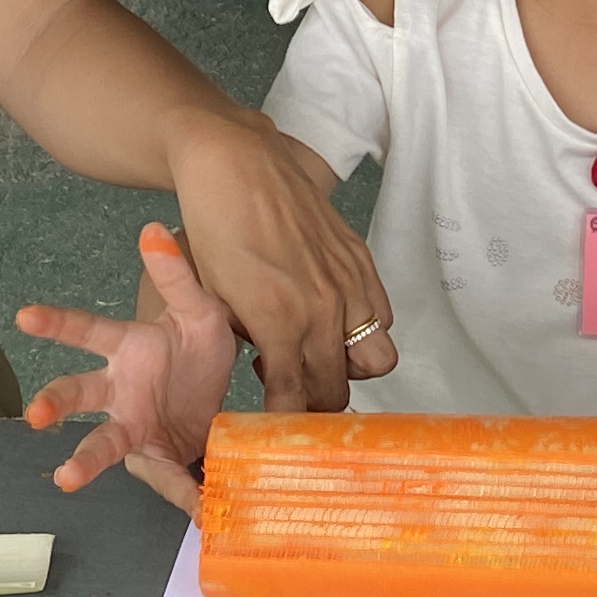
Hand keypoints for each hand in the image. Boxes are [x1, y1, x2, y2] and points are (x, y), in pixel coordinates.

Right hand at [17, 223, 236, 517]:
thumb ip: (177, 277)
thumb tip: (153, 229)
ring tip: (66, 478)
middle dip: (55, 402)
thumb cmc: (199, 346)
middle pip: (78, 394)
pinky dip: (182, 495)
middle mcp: (119, 390)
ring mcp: (134, 427)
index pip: (86, 331)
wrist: (227, 391)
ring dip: (84, 462)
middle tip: (35, 414)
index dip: (55, 323)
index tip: (24, 316)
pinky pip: (166, 478)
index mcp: (126, 348)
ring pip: (104, 444)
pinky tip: (197, 509)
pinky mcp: (159, 458)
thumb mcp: (200, 310)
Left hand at [160, 122, 393, 412]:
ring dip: (348, 369)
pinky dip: (363, 331)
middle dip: (315, 404)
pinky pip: (383, 316)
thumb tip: (270, 373)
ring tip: (314, 357)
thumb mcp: (213, 298)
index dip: (286, 424)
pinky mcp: (360, 259)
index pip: (295, 399)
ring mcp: (348, 283)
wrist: (235, 162)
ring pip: (376, 360)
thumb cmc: (213, 230)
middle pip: (338, 389)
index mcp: (279, 322)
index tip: (277, 434)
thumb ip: (247, 342)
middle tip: (291, 396)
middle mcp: (323, 308)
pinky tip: (329, 319)